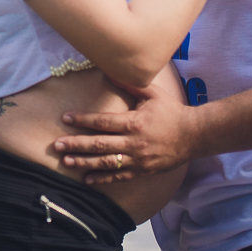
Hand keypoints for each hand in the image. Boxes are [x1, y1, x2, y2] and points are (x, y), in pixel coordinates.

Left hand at [53, 81, 198, 183]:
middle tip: (56, 144)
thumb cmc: (172, 112)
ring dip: (84, 162)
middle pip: (99, 144)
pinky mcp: (142, 171)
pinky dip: (102, 178)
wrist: (194, 136)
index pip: (102, 122)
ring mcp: (137, 159)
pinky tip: (86, 178)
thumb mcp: (153, 94)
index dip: (82, 120)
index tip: (65, 118)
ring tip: (66, 161)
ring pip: (106, 163)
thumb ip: (131, 84)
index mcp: (134, 123)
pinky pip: (119, 176)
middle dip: (76, 144)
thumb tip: (110, 72)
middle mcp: (133, 143)